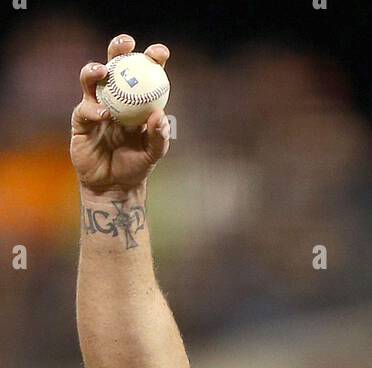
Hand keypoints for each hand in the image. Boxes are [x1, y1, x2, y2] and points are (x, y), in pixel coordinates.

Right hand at [71, 34, 171, 196]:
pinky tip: (104, 114)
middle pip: (114, 65)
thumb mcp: (152, 155)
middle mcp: (115, 98)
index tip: (160, 53)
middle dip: (118, 49)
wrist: (113, 187)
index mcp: (136, 101)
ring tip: (103, 71)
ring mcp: (96, 106)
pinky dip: (94, 109)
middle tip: (126, 44)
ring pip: (91, 79)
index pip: (143, 74)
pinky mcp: (81, 120)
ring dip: (94, 70)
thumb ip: (158, 137)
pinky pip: (85, 108)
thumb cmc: (135, 168)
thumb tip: (160, 116)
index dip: (151, 59)